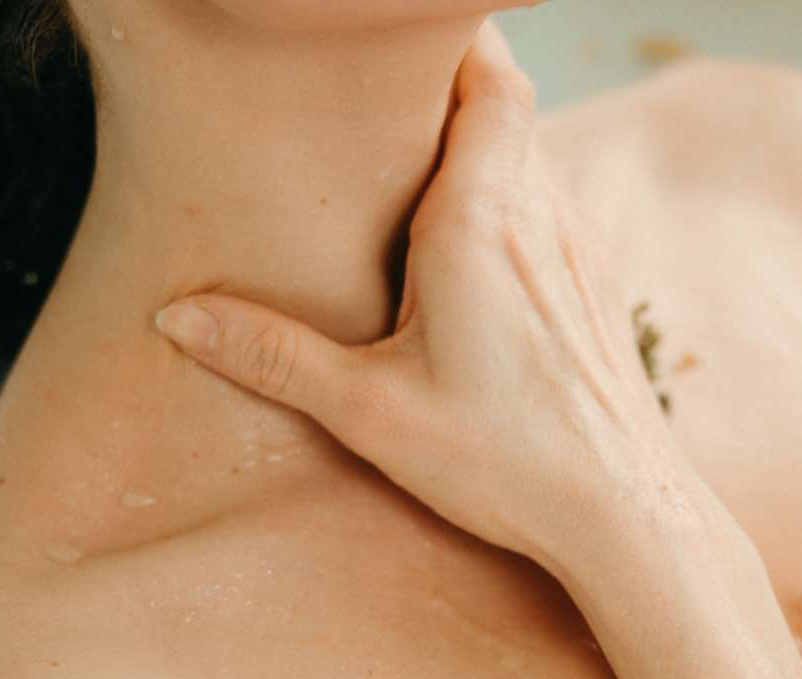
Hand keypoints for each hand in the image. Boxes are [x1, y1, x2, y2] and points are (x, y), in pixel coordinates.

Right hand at [152, 23, 690, 570]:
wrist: (624, 509)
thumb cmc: (505, 462)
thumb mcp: (371, 412)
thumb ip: (273, 355)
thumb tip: (177, 318)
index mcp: (481, 223)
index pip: (487, 81)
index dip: (452, 43)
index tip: (396, 42)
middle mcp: (541, 216)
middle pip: (505, 105)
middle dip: (448, 86)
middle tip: (379, 103)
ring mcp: (579, 245)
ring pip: (530, 153)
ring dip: (479, 143)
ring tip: (413, 168)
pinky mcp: (597, 281)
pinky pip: (552, 202)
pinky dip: (511, 192)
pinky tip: (474, 248)